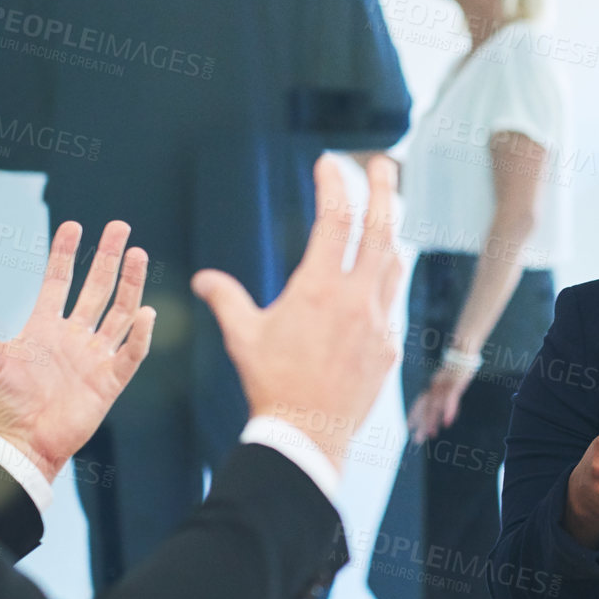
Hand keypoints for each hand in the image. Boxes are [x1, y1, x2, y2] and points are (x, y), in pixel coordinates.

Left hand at [0, 220, 154, 480]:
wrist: (24, 444)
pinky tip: (148, 313)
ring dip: (131, 285)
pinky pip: (132, 353)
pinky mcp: (110, 380)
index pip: (59, 282)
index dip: (66, 254)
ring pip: (120, 313)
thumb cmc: (5, 404)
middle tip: (121, 227)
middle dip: (109, 257)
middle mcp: (75, 337)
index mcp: (46, 327)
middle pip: (97, 288)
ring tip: (140, 254)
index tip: (74, 226)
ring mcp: (95, 356)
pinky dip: (141, 334)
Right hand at [192, 155, 402, 474]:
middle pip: (381, 228)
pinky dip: (387, 280)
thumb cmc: (271, 385)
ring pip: (394, 262)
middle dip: (385, 188)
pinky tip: (379, 277)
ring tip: (387, 213)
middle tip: (384, 163)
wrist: (307, 436)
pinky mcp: (389, 347)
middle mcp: (356, 299)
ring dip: (391, 232)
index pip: (334, 218)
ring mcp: (378, 322)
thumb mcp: (244, 337)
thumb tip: (203, 279)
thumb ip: (226, 300)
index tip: (328, 162)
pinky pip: (393, 302)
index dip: (334, 183)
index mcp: (318, 288)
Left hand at [406, 363, 474, 442]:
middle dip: (421, 424)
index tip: (408, 427)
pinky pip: (450, 400)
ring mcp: (444, 386)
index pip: (420, 403)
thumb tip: (446, 412)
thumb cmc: (456, 366)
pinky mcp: (455, 384)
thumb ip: (446, 397)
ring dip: (432, 421)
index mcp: (432, 386)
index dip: (414, 415)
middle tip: (416, 440)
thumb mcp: (449, 382)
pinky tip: (447, 423)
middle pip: (426, 408)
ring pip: (435, 406)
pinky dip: (448, 412)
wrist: (462, 350)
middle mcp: (435, 387)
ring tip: (430, 435)